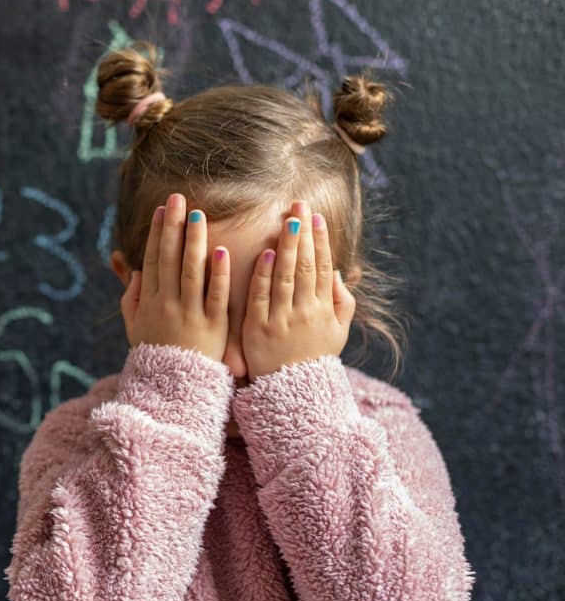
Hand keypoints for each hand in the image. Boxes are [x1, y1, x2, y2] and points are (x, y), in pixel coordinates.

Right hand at [121, 193, 229, 361]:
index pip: (153, 260)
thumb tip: (132, 269)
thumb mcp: (134, 327)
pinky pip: (216, 296)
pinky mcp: (213, 327)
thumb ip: (131, 298)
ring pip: (191, 272)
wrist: (174, 390)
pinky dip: (218, 274)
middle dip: (173, 226)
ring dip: (195, 241)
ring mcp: (189, 315)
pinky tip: (222, 251)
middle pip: (169, 259)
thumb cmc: (156, 356)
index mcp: (148, 302)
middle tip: (178, 198)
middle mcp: (167, 305)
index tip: (162, 210)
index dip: (157, 233)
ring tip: (199, 215)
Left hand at [241, 200, 355, 381]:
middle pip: (305, 266)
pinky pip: (262, 297)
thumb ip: (341, 302)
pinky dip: (265, 275)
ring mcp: (281, 320)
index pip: (322, 268)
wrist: (291, 395)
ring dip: (287, 246)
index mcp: (324, 310)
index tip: (316, 217)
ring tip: (287, 220)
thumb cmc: (314, 360)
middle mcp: (305, 312)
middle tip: (299, 205)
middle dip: (302, 233)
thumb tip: (337, 272)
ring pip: (286, 277)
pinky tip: (268, 253)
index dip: (320, 241)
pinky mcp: (258, 329)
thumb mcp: (337, 333)